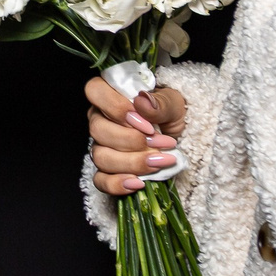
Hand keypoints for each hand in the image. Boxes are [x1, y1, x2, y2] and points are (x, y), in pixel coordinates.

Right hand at [86, 75, 185, 197]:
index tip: (146, 124)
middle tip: (162, 144)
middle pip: (97, 129)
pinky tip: (139, 184)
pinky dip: (118, 184)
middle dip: (132, 140)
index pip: (95, 91)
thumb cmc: (171, 114)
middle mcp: (100, 119)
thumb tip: (142, 101)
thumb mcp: (174, 104)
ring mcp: (101, 145)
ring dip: (132, 162)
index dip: (117, 108)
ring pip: (101, 156)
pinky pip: (101, 180)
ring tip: (160, 162)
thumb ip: (160, 103)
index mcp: (111, 95)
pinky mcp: (107, 170)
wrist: (180, 138)